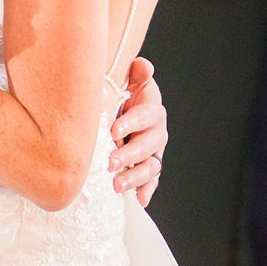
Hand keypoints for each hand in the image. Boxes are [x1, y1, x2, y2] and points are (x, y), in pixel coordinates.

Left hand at [108, 56, 167, 205]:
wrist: (119, 110)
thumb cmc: (120, 95)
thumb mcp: (127, 81)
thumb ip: (136, 74)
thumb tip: (142, 65)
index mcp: (151, 109)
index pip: (146, 116)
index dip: (132, 123)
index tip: (113, 129)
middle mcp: (156, 131)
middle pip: (149, 144)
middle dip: (130, 154)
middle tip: (110, 162)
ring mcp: (154, 151)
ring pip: (151, 166)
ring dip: (135, 177)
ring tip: (117, 185)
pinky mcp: (149, 167)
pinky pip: (151, 180)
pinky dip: (147, 190)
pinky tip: (139, 200)